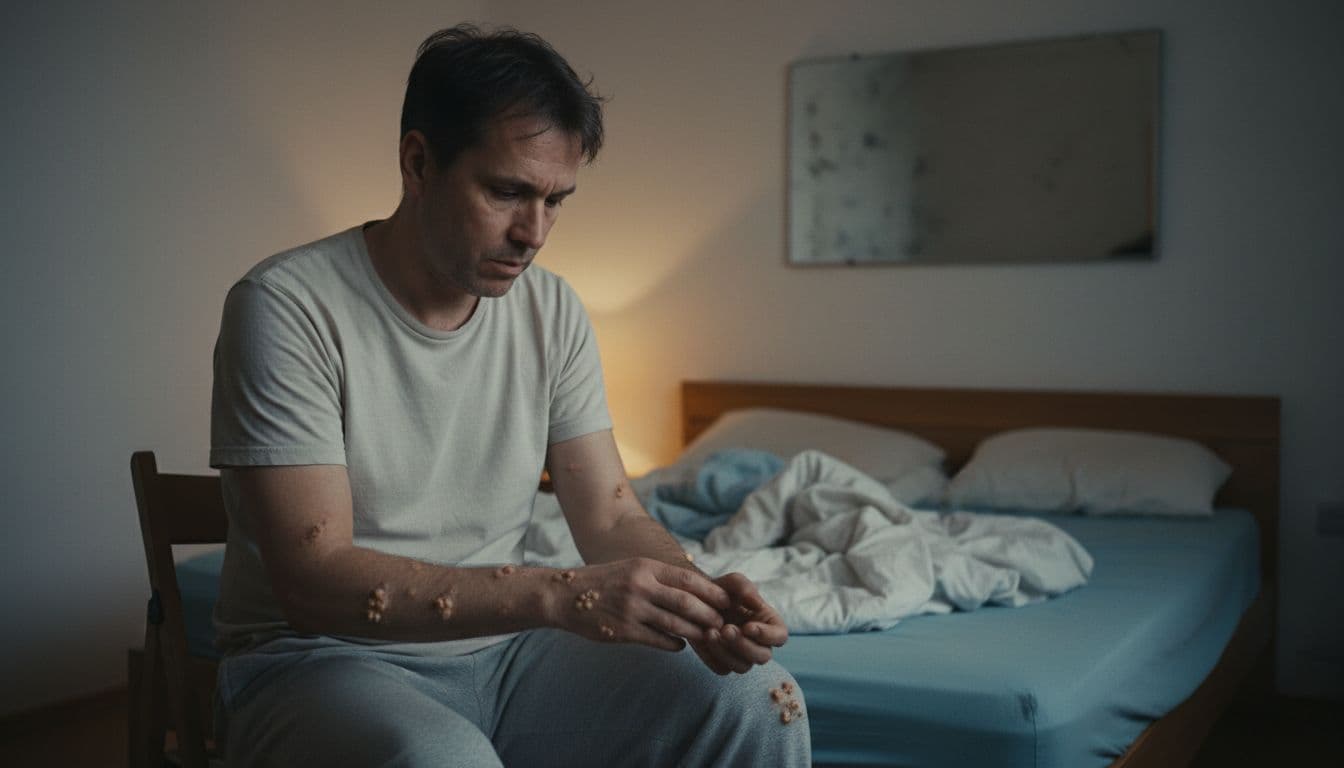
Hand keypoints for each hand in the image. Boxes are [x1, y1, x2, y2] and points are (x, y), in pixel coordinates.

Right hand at [555, 558, 729, 651]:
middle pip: (687, 602)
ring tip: (707, 636)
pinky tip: (680, 645)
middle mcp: (640, 586)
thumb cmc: (604, 581)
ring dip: (696, 632)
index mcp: (645, 567)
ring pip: (676, 623)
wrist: (565, 596)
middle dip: (709, 615)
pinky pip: (658, 640)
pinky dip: (674, 644)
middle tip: (722, 623)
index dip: (711, 591)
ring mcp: (632, 610)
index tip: (726, 601)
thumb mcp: (631, 568)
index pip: (687, 579)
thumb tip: (693, 586)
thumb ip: (658, 575)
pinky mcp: (623, 631)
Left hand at [690, 572, 787, 674]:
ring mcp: (742, 656)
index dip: (767, 635)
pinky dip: (713, 657)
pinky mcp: (724, 663)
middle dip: (744, 645)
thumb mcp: (732, 582)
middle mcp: (759, 644)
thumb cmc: (721, 590)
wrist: (696, 601)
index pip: (780, 636)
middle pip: (763, 656)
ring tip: (710, 632)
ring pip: (743, 667)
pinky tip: (703, 639)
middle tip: (726, 629)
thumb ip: (745, 587)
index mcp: (769, 623)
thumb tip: (757, 604)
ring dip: (727, 652)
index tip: (748, 626)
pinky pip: (722, 669)